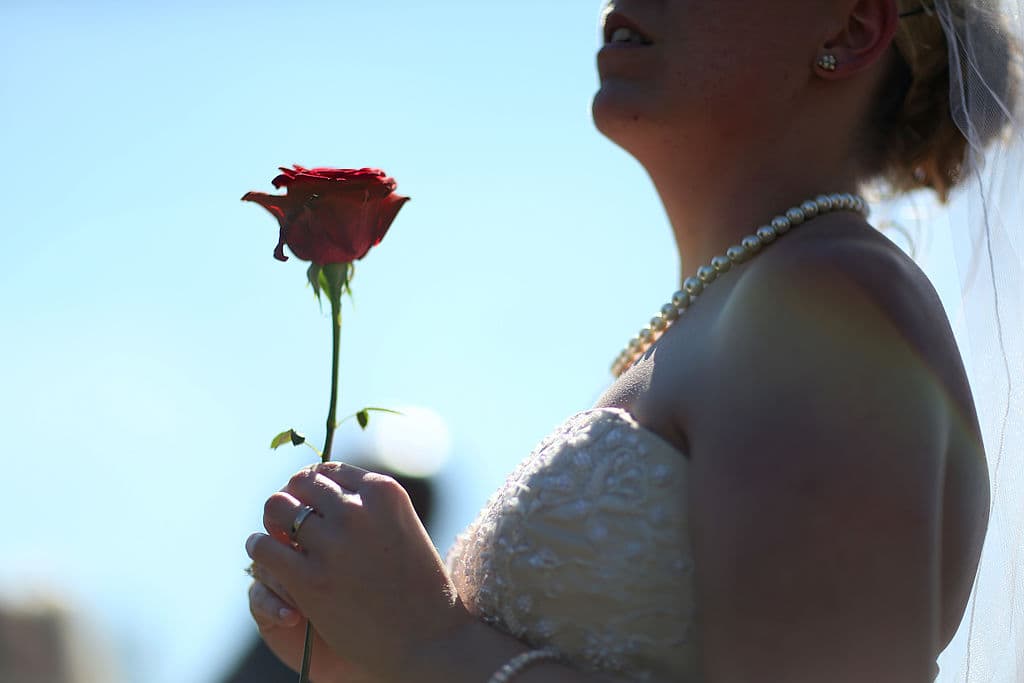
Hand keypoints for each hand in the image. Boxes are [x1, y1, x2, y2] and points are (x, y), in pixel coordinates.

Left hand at [245, 462, 473, 681]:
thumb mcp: (401, 528)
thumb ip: (368, 508)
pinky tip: (265, 554)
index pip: (328, 470)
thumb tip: (322, 495)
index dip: (311, 485)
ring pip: (277, 508)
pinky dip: (260, 547)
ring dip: (274, 520)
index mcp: (383, 492)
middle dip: (292, 499)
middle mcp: (357, 511)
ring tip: (278, 537)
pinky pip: (264, 547)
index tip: (306, 501)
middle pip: (300, 483)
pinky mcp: (309, 579)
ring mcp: (332, 544)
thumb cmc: (419, 587)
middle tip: (289, 520)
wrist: (427, 640)